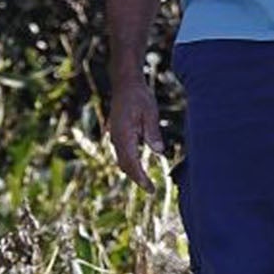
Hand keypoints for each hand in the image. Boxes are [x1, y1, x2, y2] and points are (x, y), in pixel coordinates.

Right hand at [109, 75, 165, 189]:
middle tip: (151, 190)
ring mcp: (114, 136)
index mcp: (124, 134)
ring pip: (122, 160)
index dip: (140, 178)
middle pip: (125, 165)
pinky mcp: (117, 134)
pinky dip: (130, 163)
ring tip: (146, 183)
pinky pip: (122, 154)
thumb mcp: (150, 112)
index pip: (131, 162)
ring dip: (133, 172)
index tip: (150, 188)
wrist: (125, 84)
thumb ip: (153, 132)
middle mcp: (116, 138)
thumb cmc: (139, 96)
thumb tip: (158, 152)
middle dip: (137, 179)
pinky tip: (139, 167)